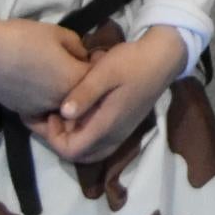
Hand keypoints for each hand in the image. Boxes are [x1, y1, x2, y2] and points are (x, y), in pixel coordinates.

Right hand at [0, 15, 90, 122]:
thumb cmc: (23, 38)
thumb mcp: (59, 33)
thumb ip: (78, 47)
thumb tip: (83, 57)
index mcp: (73, 79)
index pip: (98, 78)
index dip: (98, 66)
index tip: (95, 57)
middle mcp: (62, 101)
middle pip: (83, 95)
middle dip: (85, 84)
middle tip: (77, 67)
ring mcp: (42, 109)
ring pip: (64, 105)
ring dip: (67, 94)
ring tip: (58, 77)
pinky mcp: (25, 113)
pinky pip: (45, 110)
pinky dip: (48, 102)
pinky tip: (42, 88)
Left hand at [41, 27, 183, 163]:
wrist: (163, 58)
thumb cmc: (132, 62)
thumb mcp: (104, 72)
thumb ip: (84, 94)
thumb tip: (63, 112)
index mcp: (106, 126)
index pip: (70, 150)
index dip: (53, 138)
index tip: (52, 113)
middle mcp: (114, 136)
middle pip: (78, 156)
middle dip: (60, 141)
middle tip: (53, 116)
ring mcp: (122, 133)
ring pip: (90, 152)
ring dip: (73, 139)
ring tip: (65, 116)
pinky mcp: (125, 126)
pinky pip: (100, 143)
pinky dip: (85, 135)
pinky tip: (82, 114)